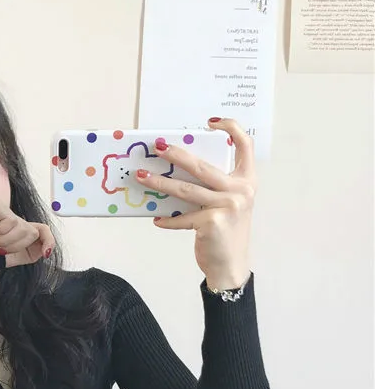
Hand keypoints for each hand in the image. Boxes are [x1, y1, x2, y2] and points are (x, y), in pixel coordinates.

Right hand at [0, 197, 55, 268]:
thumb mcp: (8, 258)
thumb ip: (26, 254)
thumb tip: (44, 250)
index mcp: (18, 232)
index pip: (42, 230)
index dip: (49, 241)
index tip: (45, 254)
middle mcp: (13, 219)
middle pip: (33, 232)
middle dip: (18, 246)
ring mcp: (5, 210)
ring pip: (23, 228)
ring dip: (6, 242)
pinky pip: (11, 222)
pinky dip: (0, 233)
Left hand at [134, 117, 254, 290]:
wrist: (231, 266)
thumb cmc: (225, 234)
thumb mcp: (228, 205)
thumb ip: (214, 188)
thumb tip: (177, 173)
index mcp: (247, 181)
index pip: (245, 145)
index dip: (231, 128)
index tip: (211, 122)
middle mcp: (240, 191)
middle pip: (202, 166)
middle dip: (176, 155)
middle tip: (157, 148)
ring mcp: (227, 206)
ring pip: (185, 189)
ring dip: (159, 183)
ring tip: (141, 176)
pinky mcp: (212, 222)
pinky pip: (181, 217)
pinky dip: (168, 220)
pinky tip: (157, 219)